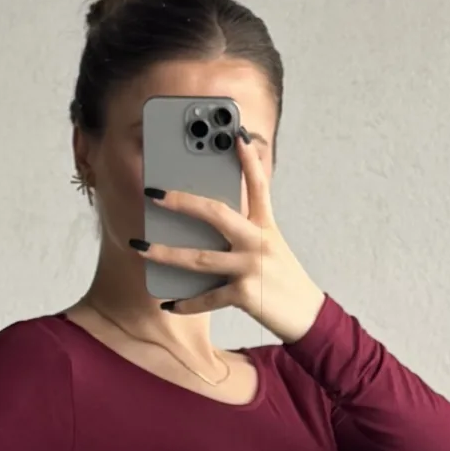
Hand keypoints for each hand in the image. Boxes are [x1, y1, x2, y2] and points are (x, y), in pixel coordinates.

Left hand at [137, 128, 326, 343]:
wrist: (308, 315)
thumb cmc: (283, 278)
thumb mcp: (270, 247)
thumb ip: (246, 231)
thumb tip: (206, 225)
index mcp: (266, 226)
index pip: (258, 185)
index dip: (248, 159)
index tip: (237, 135)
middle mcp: (258, 241)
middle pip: (216, 214)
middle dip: (182, 203)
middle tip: (153, 194)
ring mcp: (251, 268)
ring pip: (200, 258)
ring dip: (166, 254)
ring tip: (141, 249)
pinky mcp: (245, 295)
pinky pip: (207, 298)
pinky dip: (185, 303)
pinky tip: (168, 303)